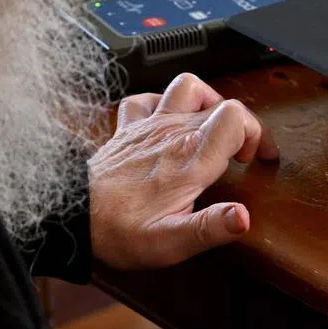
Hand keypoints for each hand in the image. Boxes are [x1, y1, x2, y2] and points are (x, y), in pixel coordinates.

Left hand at [88, 73, 278, 269]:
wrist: (71, 217)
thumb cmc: (119, 231)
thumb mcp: (170, 242)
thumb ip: (210, 228)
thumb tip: (242, 217)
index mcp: (191, 158)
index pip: (237, 117)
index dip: (256, 133)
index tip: (256, 158)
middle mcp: (173, 133)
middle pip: (221, 103)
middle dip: (241, 125)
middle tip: (242, 155)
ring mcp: (149, 126)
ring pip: (186, 86)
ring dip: (206, 101)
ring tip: (211, 127)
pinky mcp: (129, 129)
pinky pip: (146, 99)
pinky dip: (161, 103)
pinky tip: (167, 123)